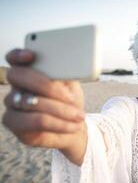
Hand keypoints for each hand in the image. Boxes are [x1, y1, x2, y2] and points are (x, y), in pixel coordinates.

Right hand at [2, 49, 86, 164]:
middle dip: (47, 85)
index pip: (15, 58)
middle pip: (18, 76)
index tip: (31, 56)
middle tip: (70, 96)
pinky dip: (59, 123)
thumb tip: (66, 66)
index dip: (18, 55)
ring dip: (61, 110)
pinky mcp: (15, 123)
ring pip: (31, 102)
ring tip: (79, 116)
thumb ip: (65, 74)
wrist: (73, 128)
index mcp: (30, 72)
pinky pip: (36, 121)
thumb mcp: (72, 86)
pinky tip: (72, 126)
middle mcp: (17, 86)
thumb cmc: (70, 103)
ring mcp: (12, 104)